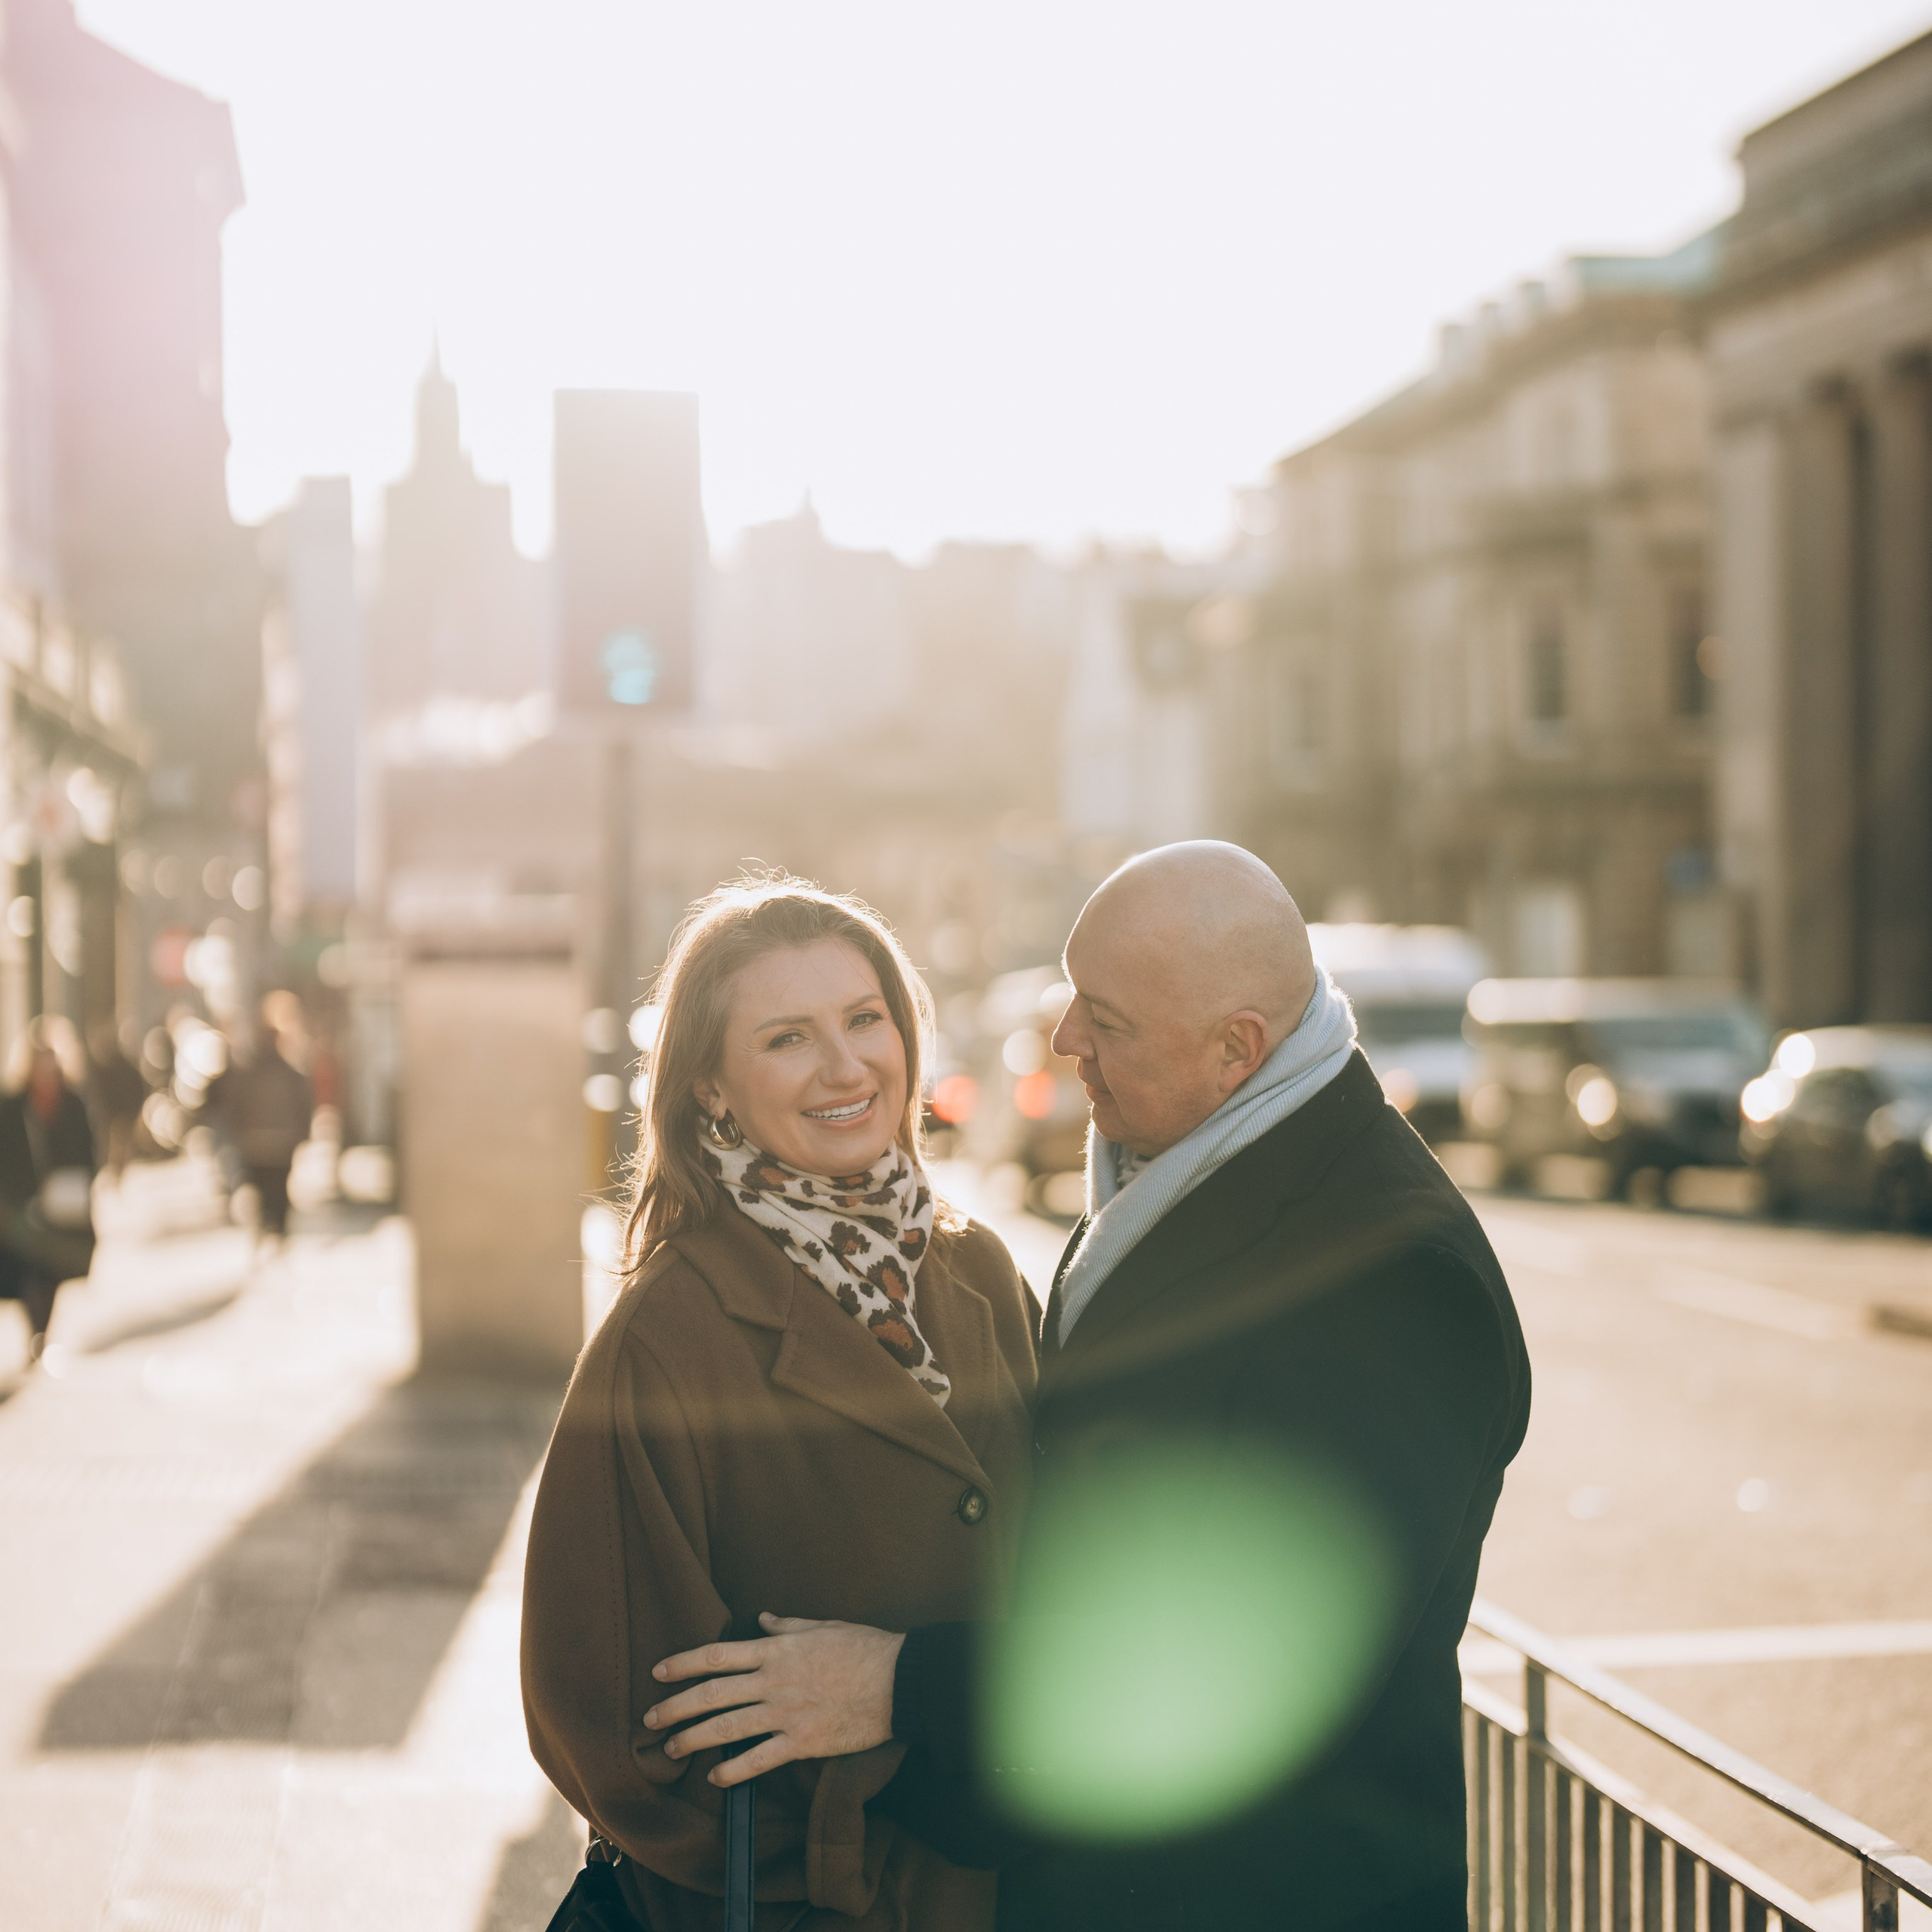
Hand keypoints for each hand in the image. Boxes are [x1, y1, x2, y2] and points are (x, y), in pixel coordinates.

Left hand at [643, 1613, 905, 1784]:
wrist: (899, 1681)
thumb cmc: (864, 1648)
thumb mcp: (823, 1626)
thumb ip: (787, 1625)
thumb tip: (762, 1618)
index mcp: (777, 1650)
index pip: (718, 1655)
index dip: (684, 1663)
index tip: (659, 1671)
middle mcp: (774, 1681)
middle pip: (713, 1694)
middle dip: (677, 1706)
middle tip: (650, 1717)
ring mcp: (786, 1713)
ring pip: (727, 1728)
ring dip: (694, 1738)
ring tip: (671, 1747)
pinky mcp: (803, 1743)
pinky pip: (759, 1760)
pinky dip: (734, 1771)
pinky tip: (715, 1778)